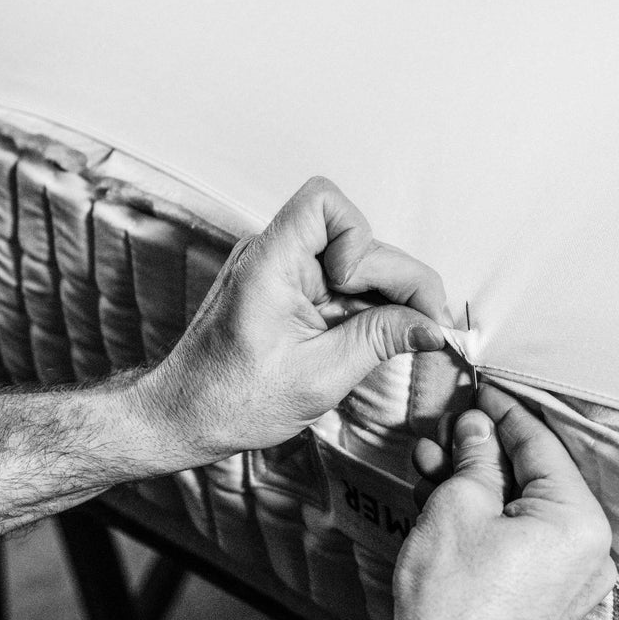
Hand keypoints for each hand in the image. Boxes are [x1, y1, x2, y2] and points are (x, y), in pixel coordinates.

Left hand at [133, 177, 449, 469]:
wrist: (186, 417)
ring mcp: (282, 270)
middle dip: (397, 280)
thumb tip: (432, 326)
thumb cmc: (231, 401)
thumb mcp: (320, 377)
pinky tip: (382, 336)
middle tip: (429, 327)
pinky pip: (343, 281)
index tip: (355, 288)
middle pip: (356, 238)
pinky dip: (369, 305)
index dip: (357, 238)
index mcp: (269, 264)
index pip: (324, 202)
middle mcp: (274, 255)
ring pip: (357, 259)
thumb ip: (380, 340)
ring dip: (388, 295)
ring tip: (409, 337)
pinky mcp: (290, 288)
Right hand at [378, 385, 615, 619]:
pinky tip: (444, 499)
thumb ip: (476, 456)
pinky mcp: (545, 594)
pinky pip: (519, 538)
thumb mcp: (458, 505)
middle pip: (532, 476)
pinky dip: (485, 518)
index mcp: (580, 522)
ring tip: (432, 464)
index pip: (542, 445)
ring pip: (520, 507)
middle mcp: (587, 550)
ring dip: (475, 483)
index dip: (505, 413)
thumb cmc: (451, 606)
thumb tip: (477, 428)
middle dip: (482, 451)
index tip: (482, 393)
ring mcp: (568, 577)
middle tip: (448, 431)